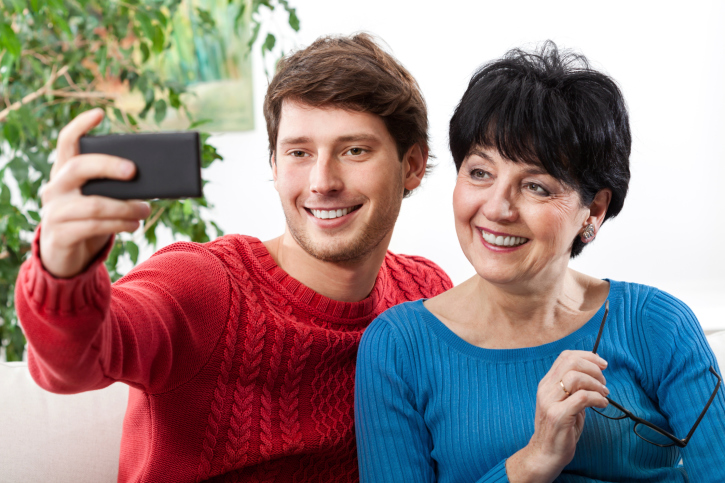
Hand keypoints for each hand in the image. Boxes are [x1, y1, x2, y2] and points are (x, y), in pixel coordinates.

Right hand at [39, 109, 150, 277]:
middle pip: (80, 167)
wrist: (65, 255)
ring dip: (126, 207)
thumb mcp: (99, 199)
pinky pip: (94, 226)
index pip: (66, 142)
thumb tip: (154, 179)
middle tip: (135, 171)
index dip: (79, 126)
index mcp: (64, 172)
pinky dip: (119, 225)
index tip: (99, 113)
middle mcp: (54, 187)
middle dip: (109, 166)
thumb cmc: (89, 220)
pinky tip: (134, 225)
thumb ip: (116, 187)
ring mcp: (54, 212)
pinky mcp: (60, 235)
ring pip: (94, 204)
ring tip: (146, 209)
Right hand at [506, 350, 608, 482]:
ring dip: (596, 384)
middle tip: (603, 382)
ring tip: (604, 395)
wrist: (545, 454)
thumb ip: (575, 389)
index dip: (587, 356)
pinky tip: (602, 404)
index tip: (602, 364)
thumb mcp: (565, 403)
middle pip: (571, 362)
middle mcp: (546, 389)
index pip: (565, 357)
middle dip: (593, 368)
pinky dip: (597, 398)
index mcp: (547, 383)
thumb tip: (595, 374)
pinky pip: (583, 398)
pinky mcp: (558, 416)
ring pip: (576, 377)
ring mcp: (550, 402)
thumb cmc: (560, 429)